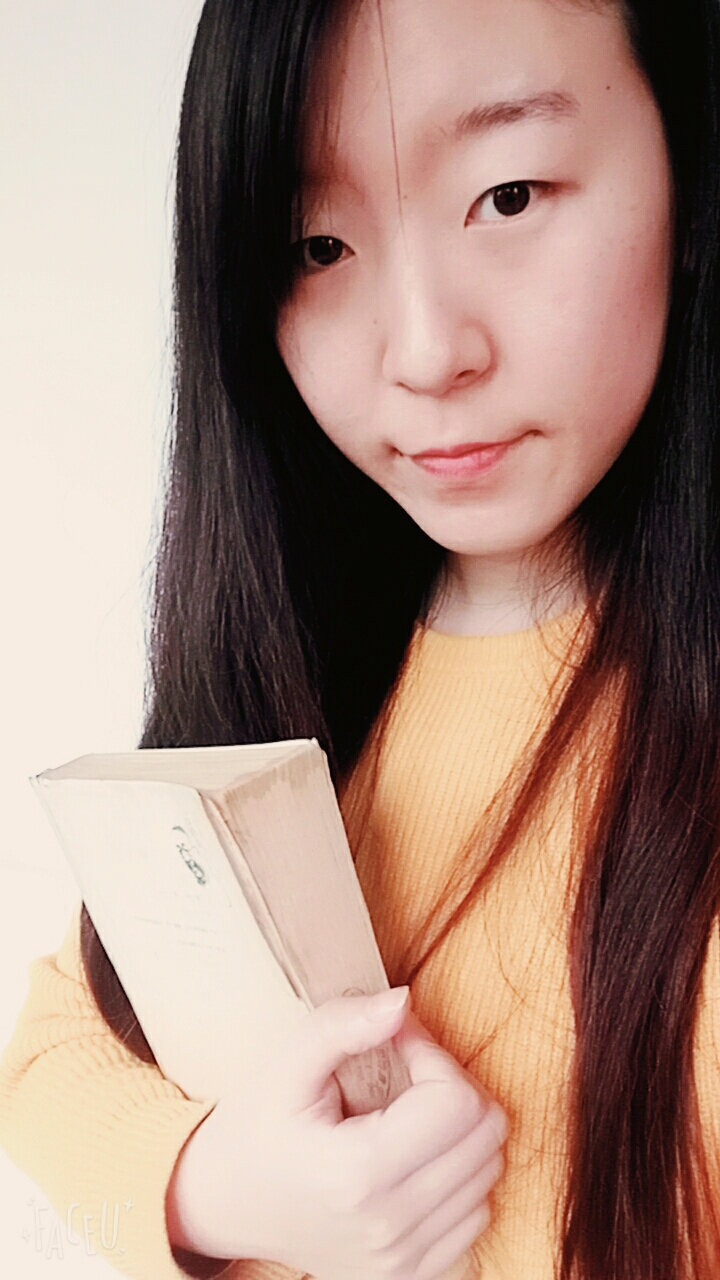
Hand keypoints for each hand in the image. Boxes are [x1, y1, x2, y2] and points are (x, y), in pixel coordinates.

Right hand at [167, 987, 506, 1279]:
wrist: (222, 1206)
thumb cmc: (254, 1128)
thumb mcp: (286, 1066)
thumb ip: (342, 1025)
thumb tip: (403, 1002)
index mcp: (358, 1174)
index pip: (456, 1102)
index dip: (434, 1055)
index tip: (399, 1043)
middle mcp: (389, 1228)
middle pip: (486, 1136)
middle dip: (454, 1085)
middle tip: (408, 1073)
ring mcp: (404, 1262)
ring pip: (491, 1172)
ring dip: (460, 1130)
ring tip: (409, 1114)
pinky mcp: (413, 1276)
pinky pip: (478, 1214)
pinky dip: (461, 1176)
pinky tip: (418, 1156)